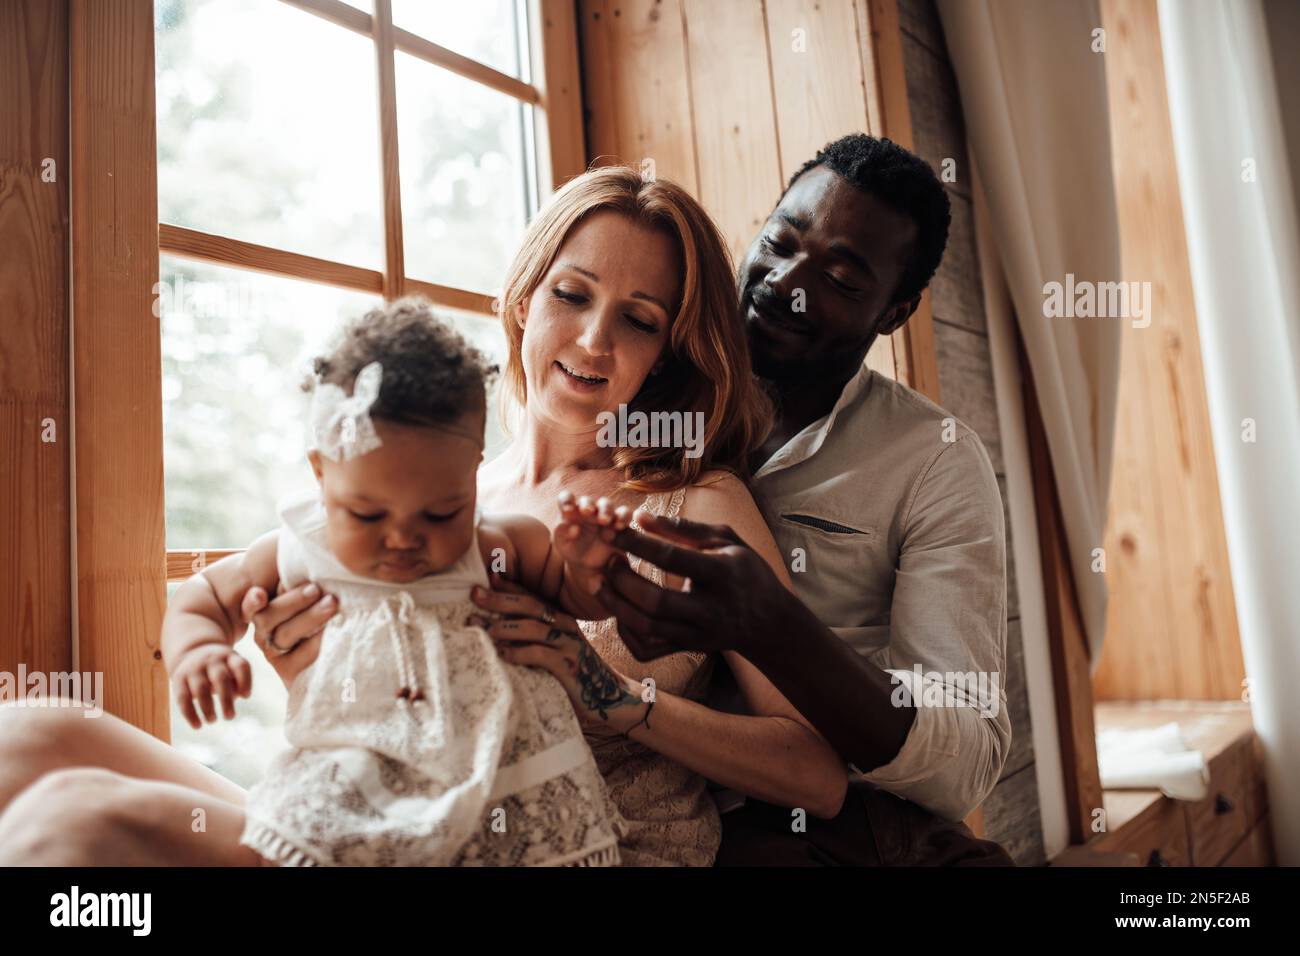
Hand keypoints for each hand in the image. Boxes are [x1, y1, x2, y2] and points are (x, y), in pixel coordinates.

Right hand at [172, 643, 251, 728]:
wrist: (192, 651)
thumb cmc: (220, 667)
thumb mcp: (232, 667)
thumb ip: (238, 681)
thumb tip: (239, 695)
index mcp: (229, 657)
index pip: (241, 666)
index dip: (245, 681)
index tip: (246, 696)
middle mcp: (212, 660)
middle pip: (220, 678)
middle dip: (226, 699)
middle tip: (230, 717)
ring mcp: (194, 668)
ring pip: (200, 688)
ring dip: (207, 707)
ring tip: (212, 721)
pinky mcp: (179, 678)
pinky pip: (183, 697)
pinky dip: (190, 714)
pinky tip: (197, 726)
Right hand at [241, 583, 335, 688]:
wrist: (338, 659)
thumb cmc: (326, 610)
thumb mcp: (313, 595)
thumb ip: (304, 582)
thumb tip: (308, 552)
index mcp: (266, 612)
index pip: (252, 607)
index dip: (252, 602)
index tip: (259, 593)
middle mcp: (267, 634)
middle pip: (270, 618)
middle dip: (293, 602)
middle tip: (317, 589)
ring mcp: (277, 654)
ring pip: (286, 634)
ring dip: (309, 618)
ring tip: (331, 604)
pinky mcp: (291, 673)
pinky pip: (300, 659)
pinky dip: (315, 644)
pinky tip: (329, 634)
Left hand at [469, 576, 646, 736]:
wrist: (611, 696)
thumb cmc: (575, 673)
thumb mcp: (554, 651)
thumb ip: (532, 638)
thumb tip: (496, 629)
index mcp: (560, 620)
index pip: (531, 596)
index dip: (509, 586)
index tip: (486, 576)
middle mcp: (565, 626)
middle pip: (530, 606)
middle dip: (500, 599)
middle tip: (475, 595)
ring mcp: (568, 645)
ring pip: (533, 628)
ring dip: (504, 626)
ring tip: (481, 628)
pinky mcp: (569, 667)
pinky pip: (541, 655)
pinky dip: (519, 652)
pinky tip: (502, 654)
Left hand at [551, 491, 632, 572]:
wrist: (589, 563)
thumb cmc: (572, 548)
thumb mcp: (563, 544)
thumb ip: (562, 534)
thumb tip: (573, 527)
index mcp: (571, 511)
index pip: (566, 498)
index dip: (566, 500)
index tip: (567, 510)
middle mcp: (588, 509)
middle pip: (588, 500)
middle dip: (588, 505)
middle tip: (588, 512)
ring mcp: (603, 514)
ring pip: (606, 504)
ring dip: (606, 510)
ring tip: (605, 521)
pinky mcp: (618, 522)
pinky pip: (624, 514)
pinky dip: (623, 516)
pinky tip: (620, 525)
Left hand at [596, 513, 796, 660]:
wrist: (768, 621)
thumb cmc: (744, 570)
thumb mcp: (725, 539)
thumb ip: (682, 528)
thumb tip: (638, 518)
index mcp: (723, 574)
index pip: (673, 559)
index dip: (639, 544)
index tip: (614, 531)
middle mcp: (710, 609)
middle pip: (655, 601)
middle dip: (622, 580)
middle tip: (608, 560)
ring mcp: (698, 634)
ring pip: (646, 628)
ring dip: (616, 605)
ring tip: (602, 583)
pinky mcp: (687, 649)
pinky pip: (646, 649)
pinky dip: (625, 631)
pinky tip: (620, 609)